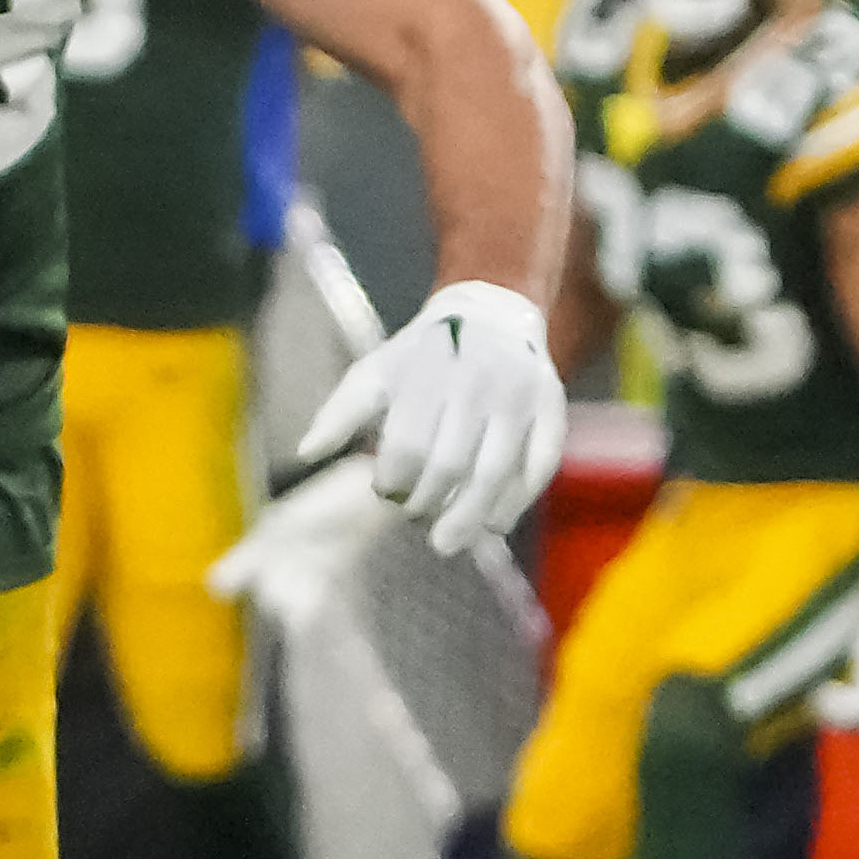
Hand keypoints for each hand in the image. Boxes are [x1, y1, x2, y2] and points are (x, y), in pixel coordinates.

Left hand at [289, 276, 570, 556]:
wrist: (491, 315)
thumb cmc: (421, 357)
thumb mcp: (375, 373)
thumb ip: (340, 412)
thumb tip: (306, 452)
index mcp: (428, 372)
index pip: (406, 446)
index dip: (392, 481)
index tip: (386, 492)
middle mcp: (477, 382)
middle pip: (451, 466)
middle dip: (427, 505)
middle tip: (415, 518)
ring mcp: (520, 396)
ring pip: (496, 473)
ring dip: (469, 518)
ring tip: (447, 542)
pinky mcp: (552, 409)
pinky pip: (538, 468)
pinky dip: (515, 504)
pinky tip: (493, 524)